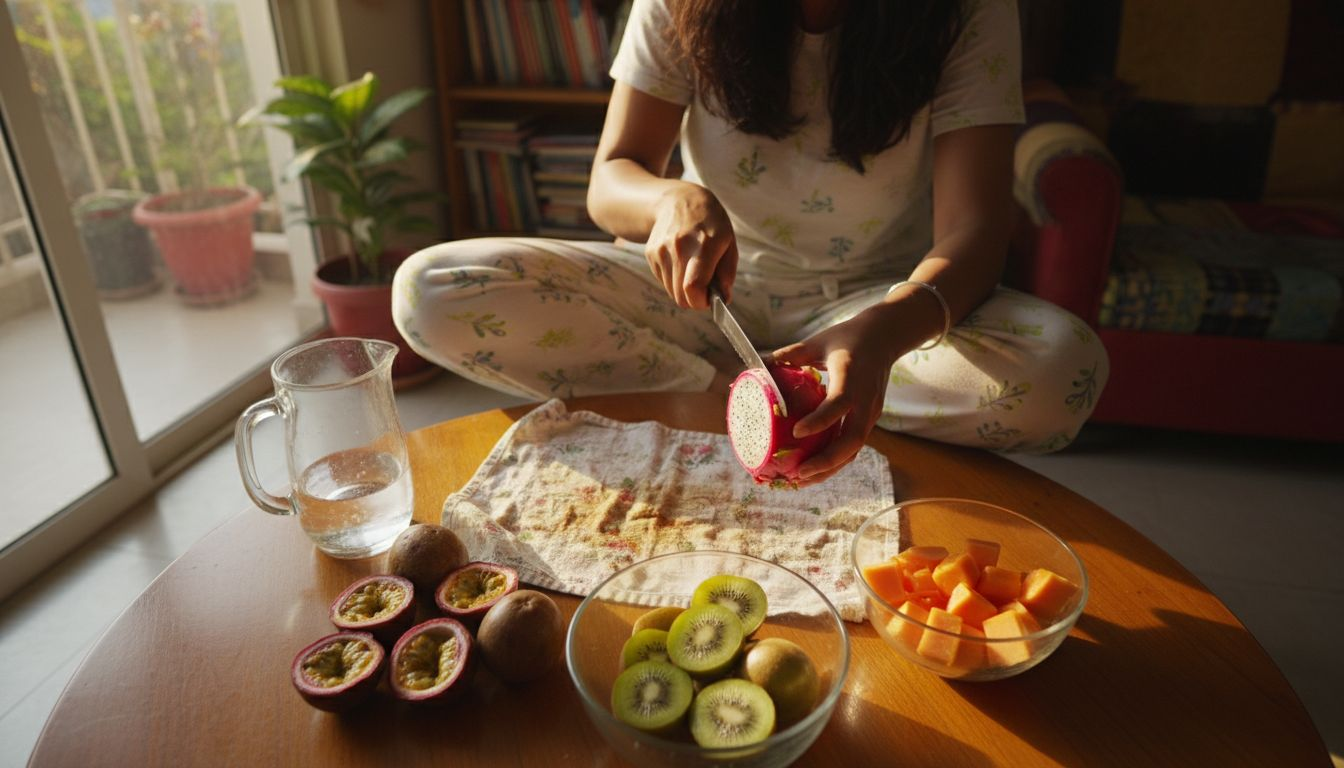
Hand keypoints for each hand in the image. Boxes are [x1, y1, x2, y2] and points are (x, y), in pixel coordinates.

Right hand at [645, 183, 737, 308]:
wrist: (679, 200)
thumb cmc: (710, 223)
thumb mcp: (728, 242)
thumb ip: (727, 272)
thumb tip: (723, 298)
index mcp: (705, 245)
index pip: (693, 287)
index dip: (700, 301)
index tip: (708, 299)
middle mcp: (680, 247)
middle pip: (680, 295)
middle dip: (693, 299)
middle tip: (703, 288)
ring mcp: (662, 250)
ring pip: (671, 291)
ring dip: (682, 289)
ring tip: (691, 269)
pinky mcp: (651, 252)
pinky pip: (662, 280)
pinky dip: (673, 279)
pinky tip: (680, 261)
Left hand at [769, 304, 909, 485]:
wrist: (885, 337)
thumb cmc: (849, 337)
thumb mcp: (819, 341)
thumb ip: (793, 354)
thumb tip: (762, 364)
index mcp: (852, 377)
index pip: (839, 403)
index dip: (820, 421)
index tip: (797, 432)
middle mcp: (865, 400)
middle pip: (852, 440)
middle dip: (825, 461)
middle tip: (798, 473)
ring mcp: (870, 413)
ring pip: (854, 449)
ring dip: (829, 468)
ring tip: (801, 480)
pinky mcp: (869, 419)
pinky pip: (854, 445)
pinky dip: (835, 461)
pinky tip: (814, 470)